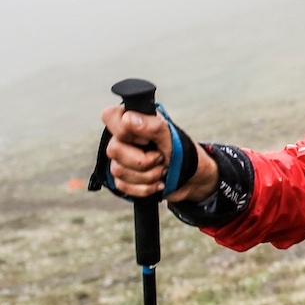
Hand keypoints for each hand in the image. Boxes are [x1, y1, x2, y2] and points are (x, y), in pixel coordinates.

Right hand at [98, 104, 217, 202]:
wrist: (195, 180)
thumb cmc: (185, 153)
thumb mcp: (173, 139)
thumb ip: (154, 127)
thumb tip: (128, 118)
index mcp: (135, 122)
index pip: (110, 116)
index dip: (124, 131)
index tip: (147, 140)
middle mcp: (124, 139)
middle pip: (113, 149)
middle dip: (143, 160)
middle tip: (161, 158)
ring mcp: (121, 159)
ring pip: (118, 170)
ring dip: (148, 175)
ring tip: (164, 170)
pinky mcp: (123, 178)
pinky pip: (122, 186)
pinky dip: (145, 188)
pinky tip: (158, 183)